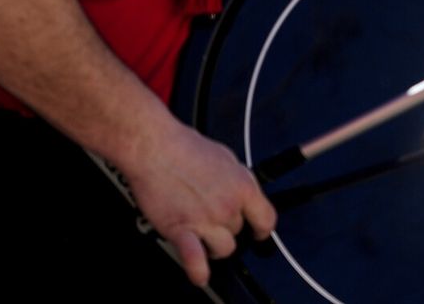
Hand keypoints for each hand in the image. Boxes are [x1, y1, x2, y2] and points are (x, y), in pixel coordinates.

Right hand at [119, 119, 275, 285]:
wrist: (156, 149)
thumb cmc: (186, 148)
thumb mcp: (227, 159)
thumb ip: (237, 182)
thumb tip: (241, 192)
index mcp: (243, 186)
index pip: (267, 219)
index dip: (263, 229)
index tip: (259, 232)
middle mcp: (228, 206)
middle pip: (239, 232)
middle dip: (228, 229)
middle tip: (214, 220)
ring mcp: (206, 220)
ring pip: (224, 249)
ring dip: (215, 246)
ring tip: (204, 238)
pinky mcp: (182, 230)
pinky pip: (195, 258)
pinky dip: (198, 270)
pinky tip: (200, 275)